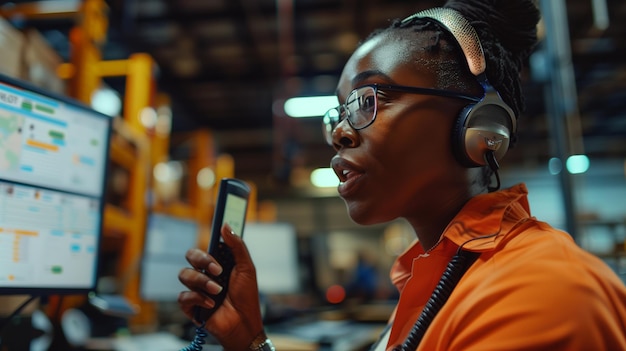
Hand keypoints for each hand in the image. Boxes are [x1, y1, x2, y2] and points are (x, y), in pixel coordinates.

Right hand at [178, 224, 263, 349]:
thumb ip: (237, 246)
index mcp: (217, 264)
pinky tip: (211, 303)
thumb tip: (225, 225)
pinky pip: (183, 296)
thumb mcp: (247, 268)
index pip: (205, 248)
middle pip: (190, 256)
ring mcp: (196, 289)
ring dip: (202, 281)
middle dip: (202, 260)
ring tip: (218, 290)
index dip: (208, 241)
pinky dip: (198, 298)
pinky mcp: (190, 306)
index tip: (215, 237)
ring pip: (184, 274)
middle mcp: (204, 274)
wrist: (244, 323)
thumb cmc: (247, 296)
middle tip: (217, 270)